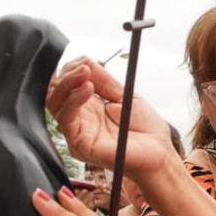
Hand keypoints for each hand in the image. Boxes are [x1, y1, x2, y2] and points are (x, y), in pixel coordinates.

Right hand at [47, 57, 178, 180]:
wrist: (159, 154)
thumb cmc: (147, 131)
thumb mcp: (125, 96)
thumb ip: (104, 81)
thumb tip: (84, 61)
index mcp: (89, 107)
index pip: (66, 85)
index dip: (71, 71)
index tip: (84, 62)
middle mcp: (80, 119)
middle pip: (56, 93)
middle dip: (66, 75)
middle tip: (83, 67)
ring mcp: (77, 131)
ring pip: (56, 103)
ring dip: (68, 83)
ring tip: (85, 73)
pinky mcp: (78, 144)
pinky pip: (66, 118)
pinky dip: (73, 100)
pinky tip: (87, 89)